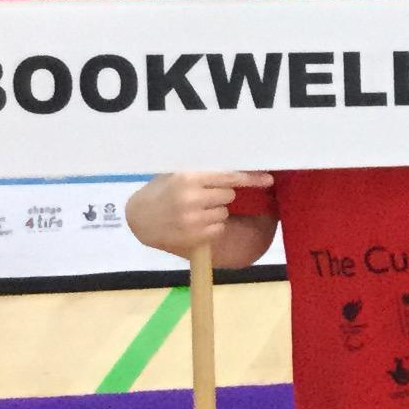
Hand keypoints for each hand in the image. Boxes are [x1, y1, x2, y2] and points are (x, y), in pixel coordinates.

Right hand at [125, 170, 267, 256]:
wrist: (140, 218)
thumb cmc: (161, 191)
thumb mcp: (176, 174)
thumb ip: (203, 173)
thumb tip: (237, 171)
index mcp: (188, 178)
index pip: (228, 177)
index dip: (250, 178)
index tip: (268, 179)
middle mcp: (191, 198)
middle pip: (229, 195)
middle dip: (221, 195)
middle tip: (205, 196)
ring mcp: (193, 220)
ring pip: (224, 212)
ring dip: (216, 211)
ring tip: (195, 210)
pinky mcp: (194, 237)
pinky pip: (219, 228)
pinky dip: (212, 226)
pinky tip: (195, 222)